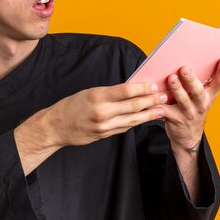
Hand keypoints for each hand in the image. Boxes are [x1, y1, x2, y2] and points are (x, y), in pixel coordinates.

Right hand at [42, 82, 167, 146]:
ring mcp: (104, 126)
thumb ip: (109, 92)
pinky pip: (125, 127)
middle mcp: (102, 111)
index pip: (126, 90)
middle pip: (133, 105)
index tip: (154, 85)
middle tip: (164, 96)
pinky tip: (145, 118)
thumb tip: (131, 89)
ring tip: (161, 109)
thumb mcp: (89, 92)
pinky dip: (136, 122)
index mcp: (97, 96)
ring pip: (133, 119)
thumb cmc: (70, 106)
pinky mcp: (105, 135)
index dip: (143, 88)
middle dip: (152, 100)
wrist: (55, 127)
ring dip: (149, 114)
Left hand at [160, 58, 219, 154]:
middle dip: (192, 80)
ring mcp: (189, 113)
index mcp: (209, 96)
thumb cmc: (191, 109)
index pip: (219, 83)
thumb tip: (186, 59)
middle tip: (185, 68)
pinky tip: (155, 96)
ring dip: (177, 89)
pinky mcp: (176, 120)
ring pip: (183, 100)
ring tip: (171, 78)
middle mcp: (201, 104)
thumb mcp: (199, 97)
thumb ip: (196, 82)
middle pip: (198, 91)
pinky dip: (160, 104)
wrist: (187, 136)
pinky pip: (167, 111)